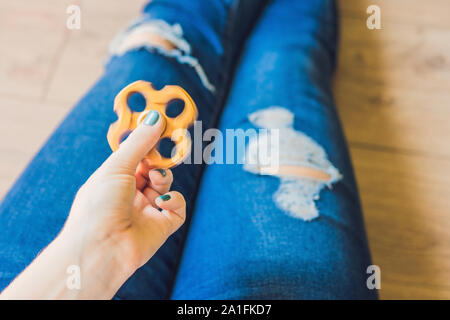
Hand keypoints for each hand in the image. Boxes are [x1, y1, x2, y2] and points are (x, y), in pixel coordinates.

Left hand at [0, 110, 185, 298]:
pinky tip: (161, 201)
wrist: (101, 248)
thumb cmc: (99, 205)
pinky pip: (177, 206)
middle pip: (153, 169)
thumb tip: (157, 118)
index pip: (135, 157)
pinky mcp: (162, 226)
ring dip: (163, 177)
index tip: (160, 128)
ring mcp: (146, 211)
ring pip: (166, 184)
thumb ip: (140, 143)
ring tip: (155, 179)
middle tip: (163, 149)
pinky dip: (173, 199)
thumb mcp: (118, 166)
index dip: (147, 144)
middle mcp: (130, 195)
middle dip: (158, 159)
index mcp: (114, 180)